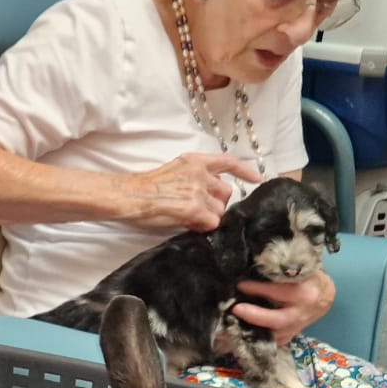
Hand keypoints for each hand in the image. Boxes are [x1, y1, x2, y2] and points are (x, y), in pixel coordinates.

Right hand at [120, 154, 263, 232]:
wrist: (129, 196)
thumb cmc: (144, 188)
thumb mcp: (173, 171)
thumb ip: (195, 177)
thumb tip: (209, 194)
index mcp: (194, 161)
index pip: (227, 161)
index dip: (244, 170)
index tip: (256, 178)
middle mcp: (200, 173)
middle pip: (226, 192)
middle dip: (217, 203)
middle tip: (198, 210)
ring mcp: (198, 191)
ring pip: (219, 210)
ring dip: (208, 216)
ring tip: (187, 217)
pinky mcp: (193, 209)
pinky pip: (211, 223)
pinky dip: (201, 226)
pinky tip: (187, 224)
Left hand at [233, 268, 334, 343]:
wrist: (324, 296)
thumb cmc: (307, 279)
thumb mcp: (296, 271)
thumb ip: (277, 274)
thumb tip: (248, 276)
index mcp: (304, 294)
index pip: (279, 292)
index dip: (257, 289)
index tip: (240, 285)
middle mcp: (301, 314)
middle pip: (277, 320)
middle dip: (254, 315)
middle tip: (235, 309)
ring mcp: (295, 329)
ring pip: (272, 335)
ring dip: (250, 330)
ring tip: (230, 324)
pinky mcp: (289, 337)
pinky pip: (270, 340)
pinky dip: (254, 338)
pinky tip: (238, 335)